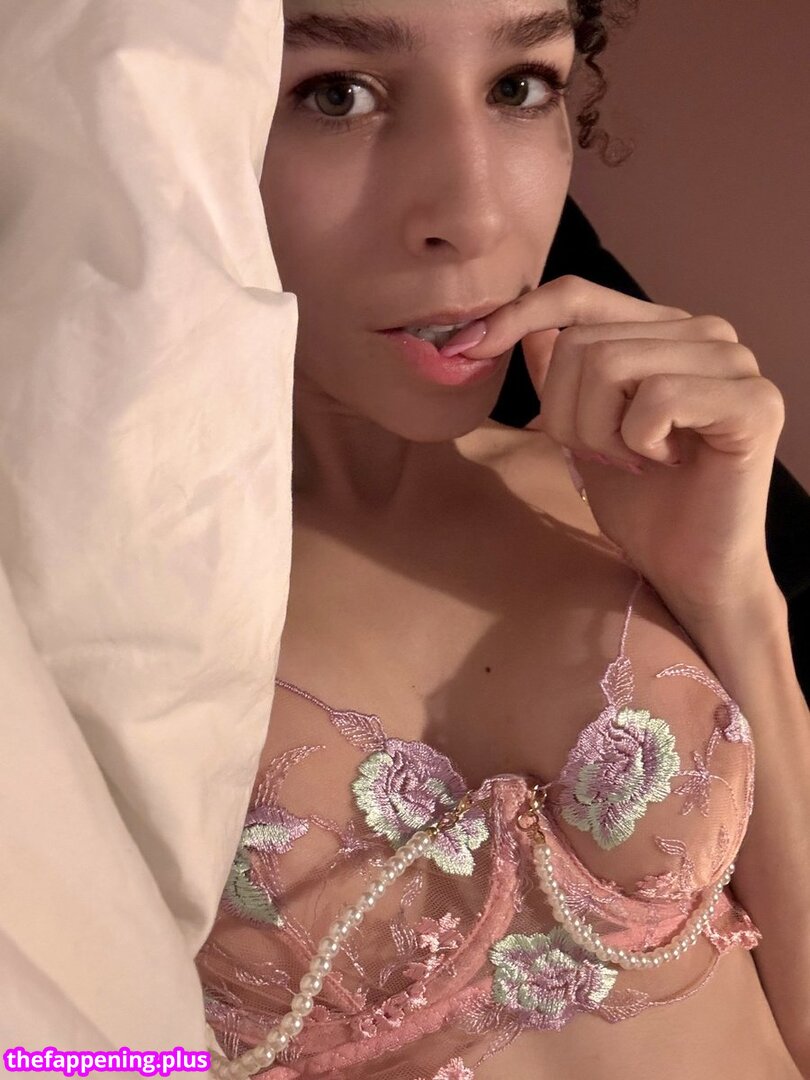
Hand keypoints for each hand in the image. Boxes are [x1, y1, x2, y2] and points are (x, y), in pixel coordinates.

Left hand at [451, 276, 785, 622]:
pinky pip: (656, 398)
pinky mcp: (754, 402)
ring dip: (599, 433)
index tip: (464, 349)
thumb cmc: (640, 502)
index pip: (576, 295)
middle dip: (565, 414)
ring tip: (634, 460)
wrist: (687, 567)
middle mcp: (704, 333)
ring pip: (609, 366)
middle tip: (602, 456)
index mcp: (662, 330)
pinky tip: (665, 463)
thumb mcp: (582, 430)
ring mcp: (734, 363)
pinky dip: (638, 441)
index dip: (515, 316)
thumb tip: (523, 327)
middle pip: (579, 343)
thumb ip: (561, 374)